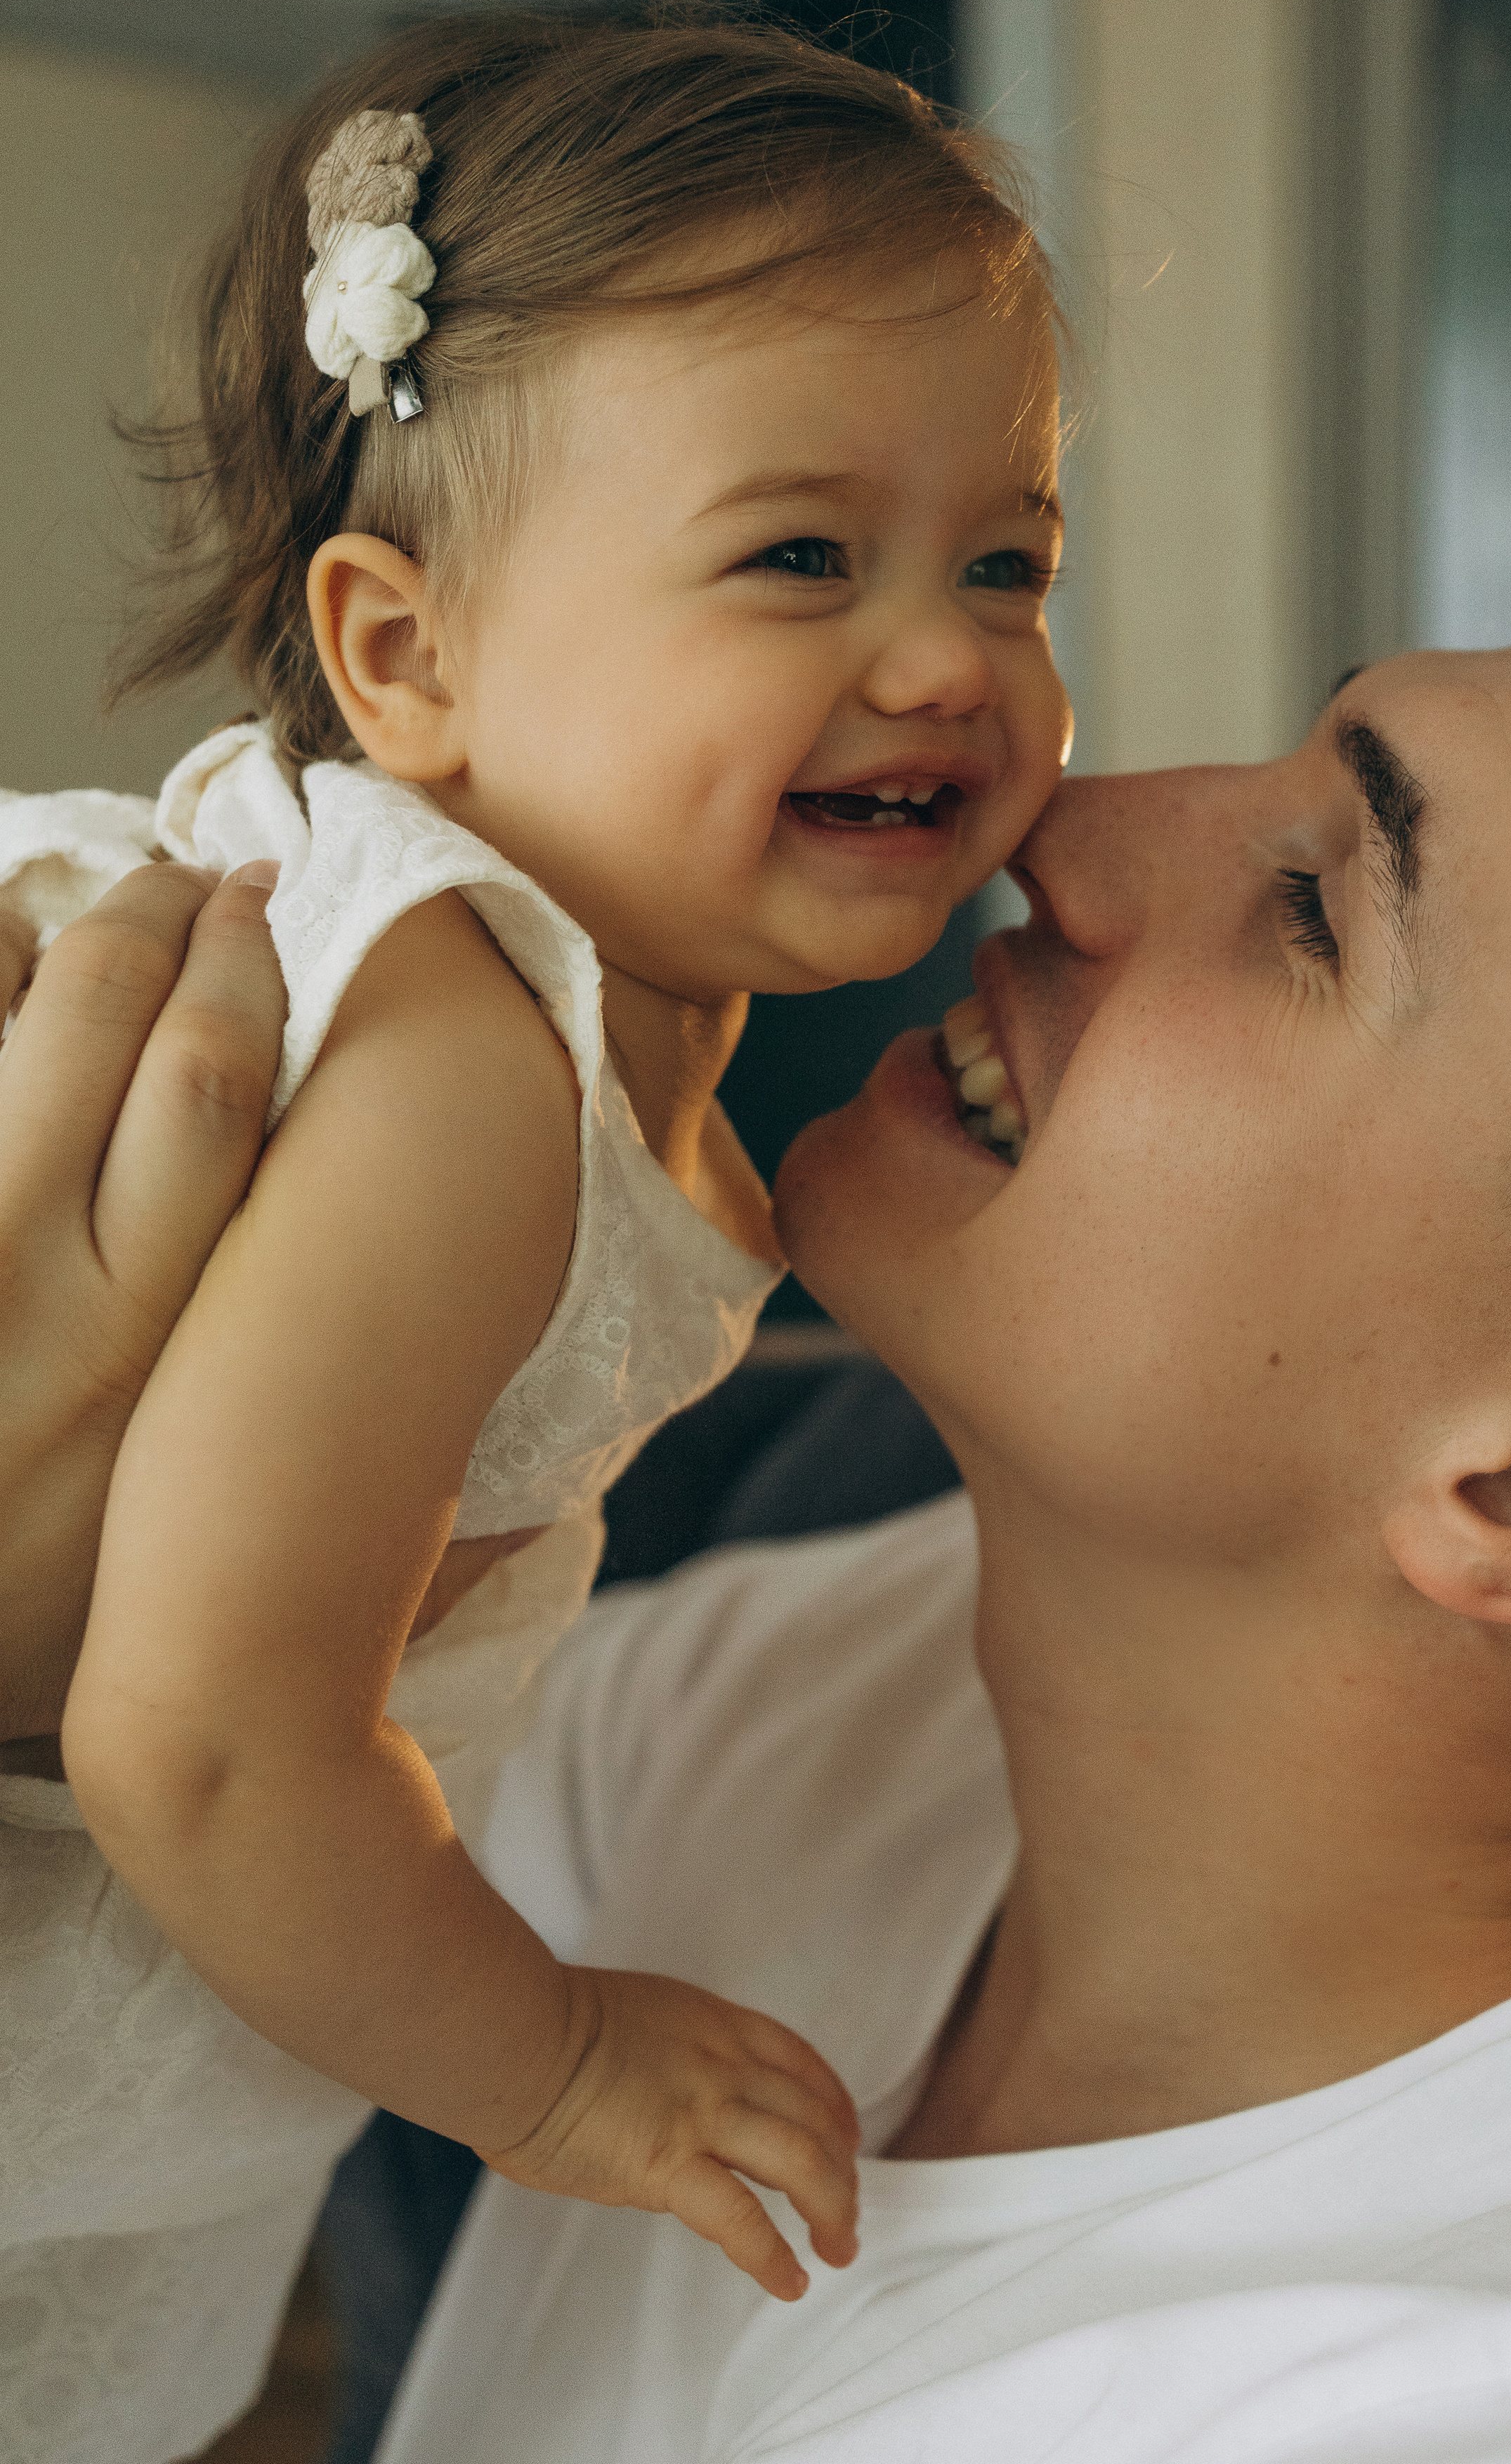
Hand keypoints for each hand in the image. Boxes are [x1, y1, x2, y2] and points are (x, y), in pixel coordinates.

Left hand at [0, 862, 284, 1737]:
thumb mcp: (168, 1584)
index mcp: (144, 1346)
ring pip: (5, 1006)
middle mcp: (39, 1271)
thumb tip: (506, 1523)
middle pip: (115, 1009)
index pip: (222, 1086)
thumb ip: (319, 1520)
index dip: (249, 964)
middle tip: (195, 879)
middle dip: (161, 907)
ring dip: (49, 922)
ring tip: (82, 904)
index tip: (269, 912)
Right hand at [475, 1968, 860, 2301]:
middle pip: (813, 2114)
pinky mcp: (669, 2165)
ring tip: (838, 2248)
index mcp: (711, 2023)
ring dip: (831, 2208)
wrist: (511, 2036)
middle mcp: (722, 2063)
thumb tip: (661, 2099)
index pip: (798, 2061)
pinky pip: (741, 2218)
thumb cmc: (540, 2027)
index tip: (848, 2133)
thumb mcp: (633, 2019)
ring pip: (801, 2160)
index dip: (833, 2102)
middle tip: (848, 2209)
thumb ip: (667, 2056)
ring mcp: (701, 2112)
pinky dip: (773, 2255)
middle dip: (842, 2167)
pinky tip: (790, 2281)